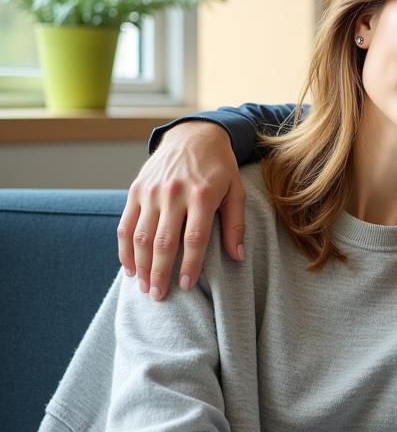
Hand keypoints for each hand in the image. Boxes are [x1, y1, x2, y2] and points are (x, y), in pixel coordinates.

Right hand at [118, 120, 245, 299]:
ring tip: (145, 288)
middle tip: (160, 296)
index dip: (190, 265)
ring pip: (141, 236)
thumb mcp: (236, 191)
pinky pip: (126, 224)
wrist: (193, 135)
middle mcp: (174, 193)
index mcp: (202, 194)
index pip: (194, 238)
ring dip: (141, 265)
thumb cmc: (220, 167)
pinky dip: (125, 248)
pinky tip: (129, 268)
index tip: (187, 286)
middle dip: (160, 272)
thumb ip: (235, 224)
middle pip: (163, 241)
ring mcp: (152, 191)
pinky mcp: (136, 190)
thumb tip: (237, 257)